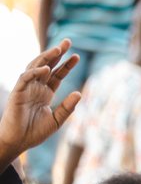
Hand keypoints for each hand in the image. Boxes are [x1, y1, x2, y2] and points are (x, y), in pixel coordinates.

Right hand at [0, 41, 80, 163]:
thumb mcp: (57, 120)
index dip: (66, 65)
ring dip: (46, 58)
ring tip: (58, 49)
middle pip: (47, 66)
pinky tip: (46, 68)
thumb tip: (80, 93)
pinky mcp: (17, 93)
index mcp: (45, 93)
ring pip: (35, 68)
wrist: (18, 142)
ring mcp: (25, 89)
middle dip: (57, 54)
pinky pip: (25, 79)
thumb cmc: (34, 132)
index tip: (77, 56)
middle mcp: (35, 88)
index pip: (57, 75)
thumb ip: (67, 107)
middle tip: (67, 41)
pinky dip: (34, 72)